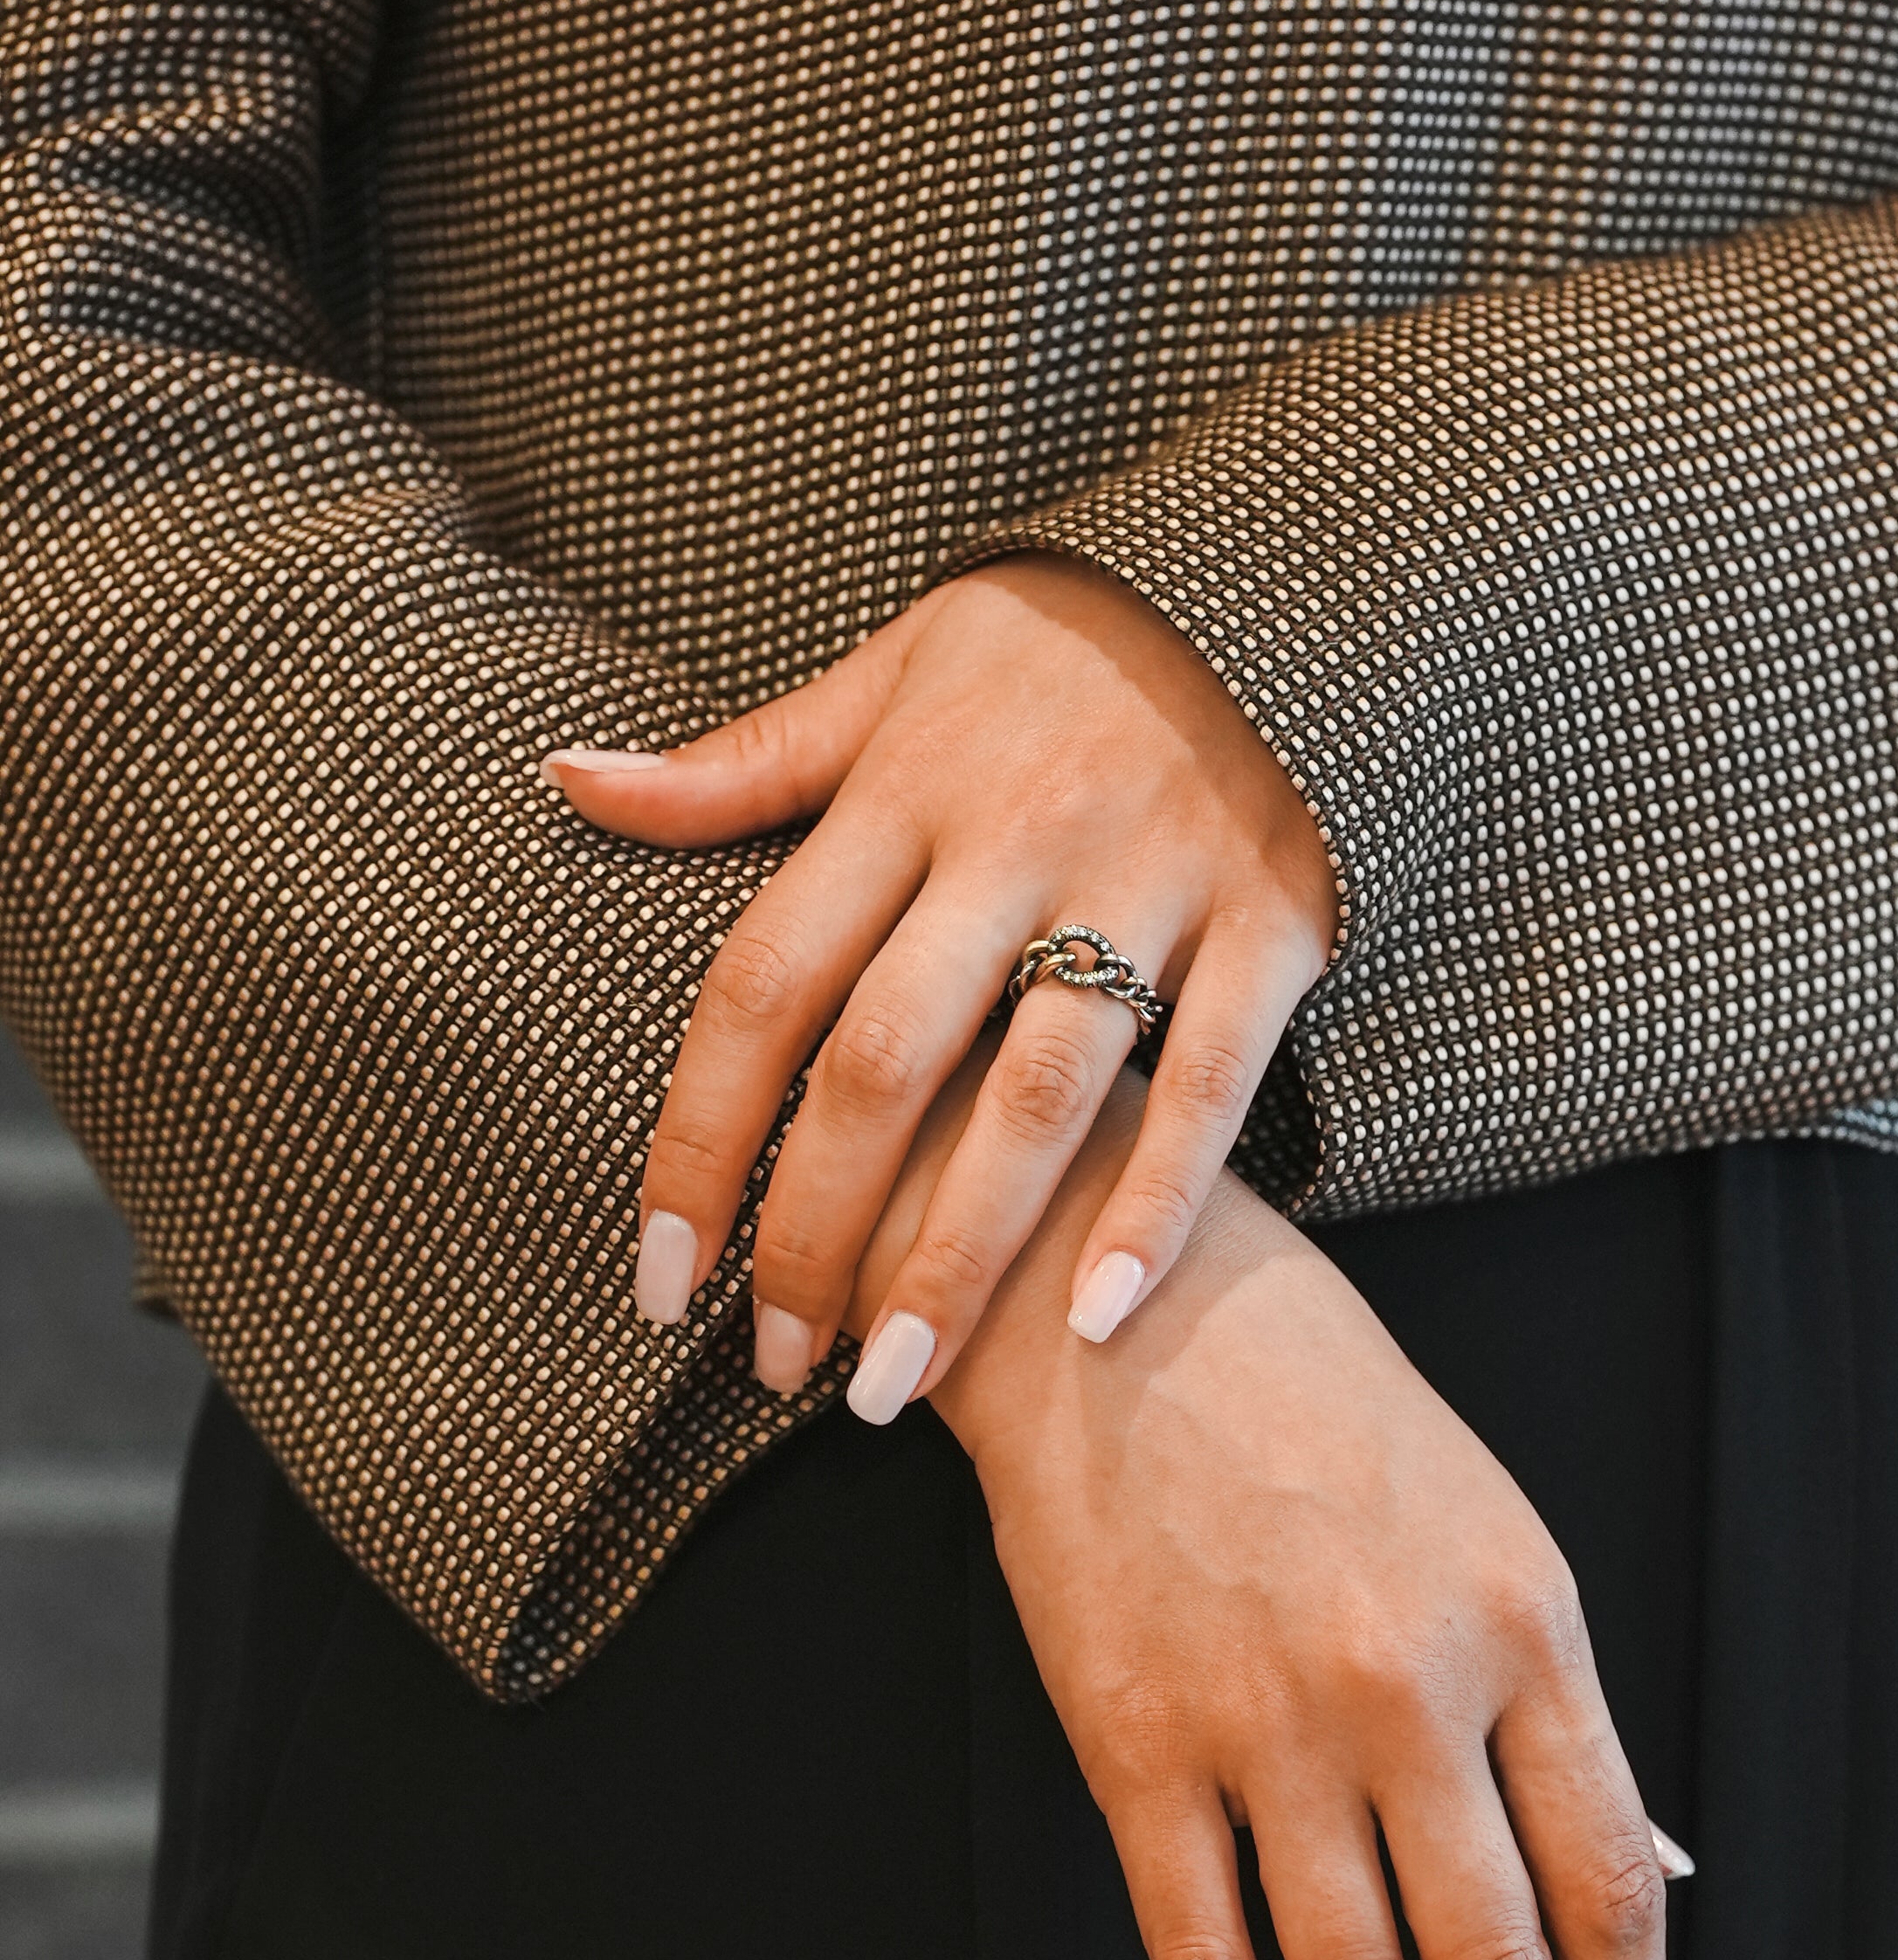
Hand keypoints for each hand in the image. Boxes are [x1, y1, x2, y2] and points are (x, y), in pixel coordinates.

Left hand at [545, 557, 1337, 1407]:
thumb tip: (567, 780)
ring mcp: (1148, 887)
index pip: (763, 986)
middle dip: (815, 1228)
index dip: (698, 1140)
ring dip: (962, 1254)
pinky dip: (1153, 1206)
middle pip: (885, 1064)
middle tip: (777, 1362)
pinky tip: (1097, 1317)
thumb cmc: (1044, 654)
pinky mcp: (1268, 924)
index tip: (659, 1278)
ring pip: (1035, 1099)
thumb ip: (739, 767)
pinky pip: (1208, 1087)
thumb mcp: (884, 677)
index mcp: (902, 793)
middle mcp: (1015, 844)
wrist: (1261, 581)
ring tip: (897, 1378)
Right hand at [877, 1077, 1684, 1959]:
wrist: (1115, 1306)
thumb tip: (1632, 1874)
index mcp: (1526, 1624)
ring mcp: (1267, 1726)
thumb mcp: (1491, 1524)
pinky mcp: (1138, 1749)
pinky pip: (1204, 1957)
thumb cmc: (1321, 1404)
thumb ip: (1552, 1707)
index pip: (1611, 1885)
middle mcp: (1409, 1689)